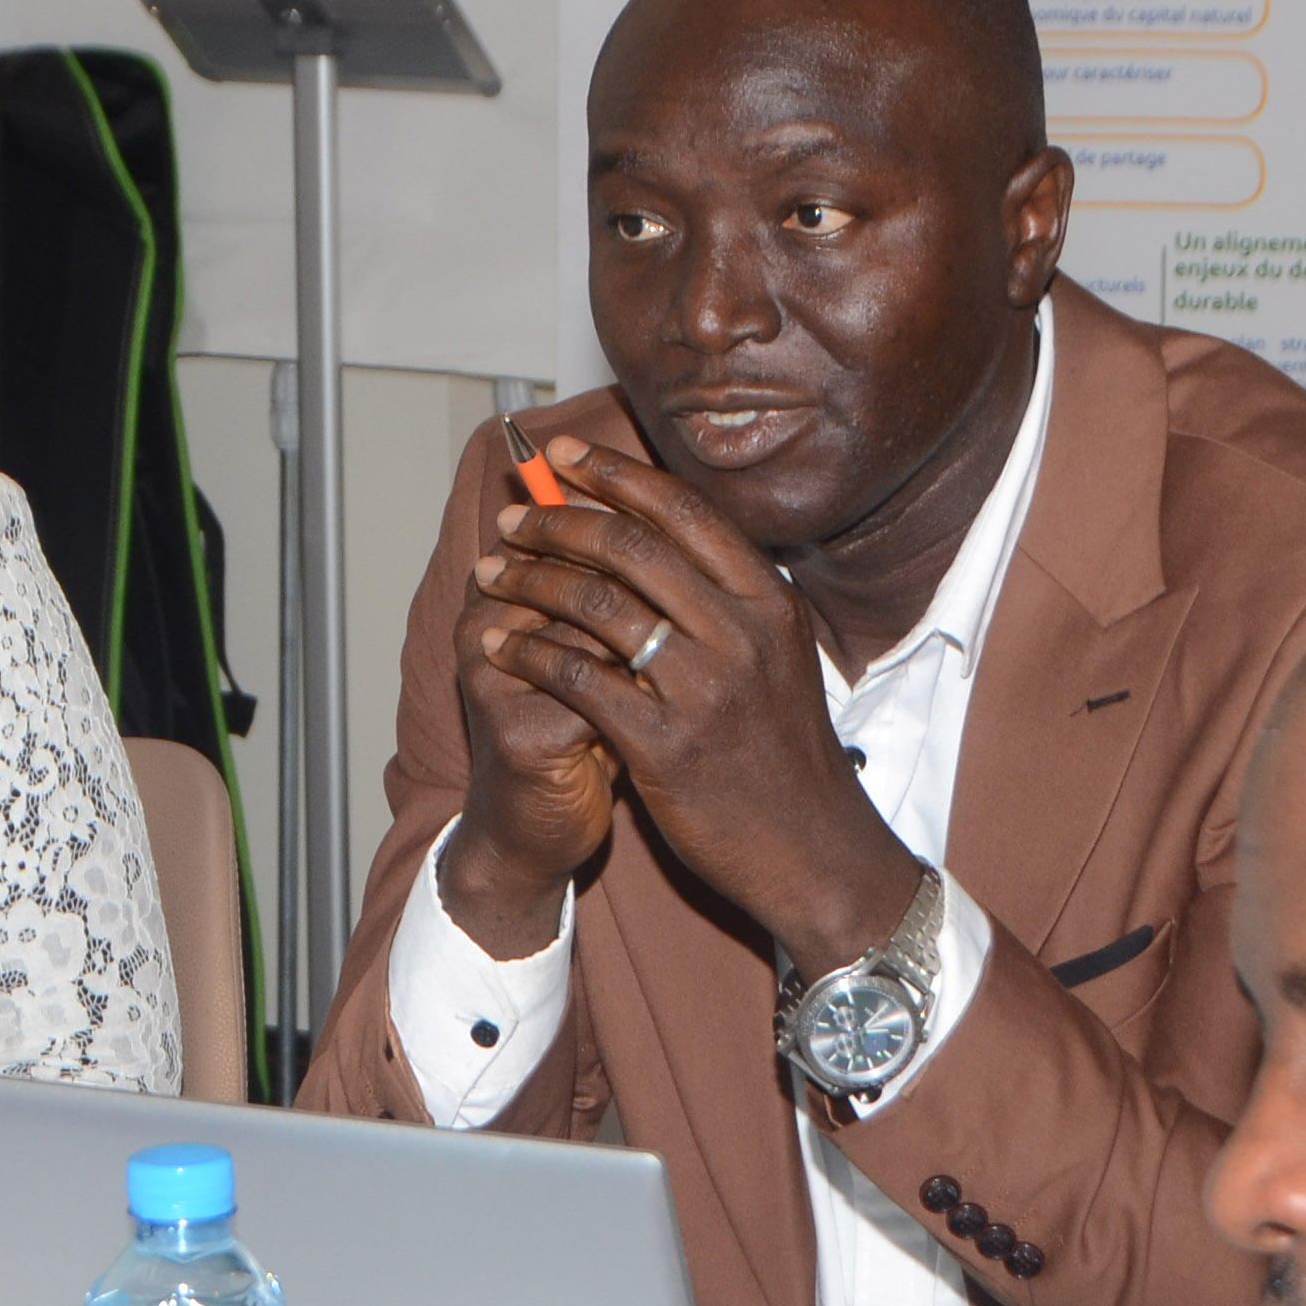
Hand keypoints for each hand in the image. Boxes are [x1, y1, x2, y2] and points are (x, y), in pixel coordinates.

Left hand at [471, 436, 924, 974]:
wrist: (814, 849)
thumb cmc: (787, 755)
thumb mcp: (781, 656)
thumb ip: (733, 599)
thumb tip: (670, 535)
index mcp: (770, 601)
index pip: (683, 512)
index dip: (616, 475)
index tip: (564, 455)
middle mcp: (741, 633)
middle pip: (631, 547)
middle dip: (557, 521)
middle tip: (511, 518)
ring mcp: (704, 689)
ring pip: (597, 605)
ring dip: (530, 580)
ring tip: (491, 574)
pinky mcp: (664, 745)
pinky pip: (576, 678)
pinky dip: (526, 651)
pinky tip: (496, 643)